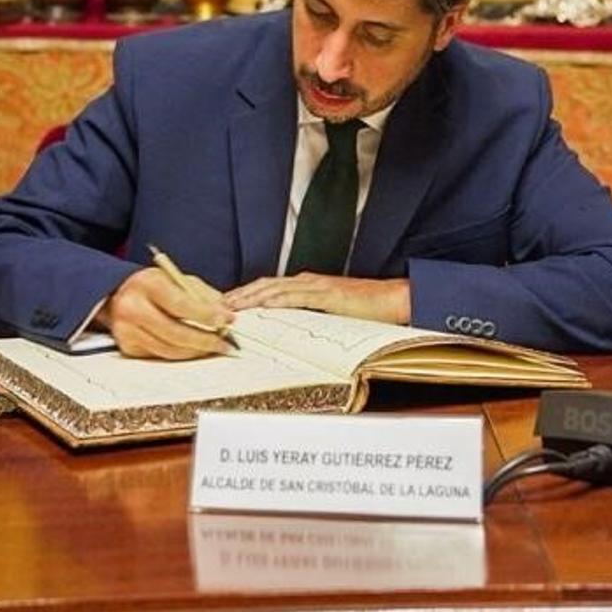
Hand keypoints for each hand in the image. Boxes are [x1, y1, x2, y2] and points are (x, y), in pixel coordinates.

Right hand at [100, 266, 235, 359]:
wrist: (116, 295)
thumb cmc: (152, 286)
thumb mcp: (175, 278)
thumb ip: (201, 293)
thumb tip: (225, 312)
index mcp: (147, 284)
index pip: (180, 304)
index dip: (206, 315)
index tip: (227, 320)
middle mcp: (133, 308)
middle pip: (175, 333)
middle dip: (205, 340)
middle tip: (225, 344)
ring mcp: (127, 331)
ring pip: (169, 350)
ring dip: (196, 351)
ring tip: (214, 348)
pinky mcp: (127, 347)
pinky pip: (160, 356)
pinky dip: (180, 354)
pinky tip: (194, 350)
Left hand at [226, 273, 409, 324]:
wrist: (395, 299)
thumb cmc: (367, 308)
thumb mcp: (332, 313)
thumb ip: (311, 316)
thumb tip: (290, 330)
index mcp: (308, 285)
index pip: (269, 288)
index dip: (246, 294)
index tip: (226, 304)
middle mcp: (308, 281)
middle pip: (265, 285)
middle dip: (240, 294)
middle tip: (216, 304)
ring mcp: (317, 286)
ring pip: (276, 288)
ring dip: (251, 296)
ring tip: (231, 305)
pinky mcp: (328, 295)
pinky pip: (298, 296)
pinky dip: (277, 300)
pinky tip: (264, 305)